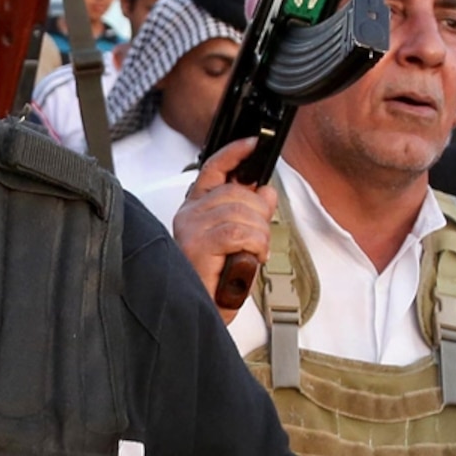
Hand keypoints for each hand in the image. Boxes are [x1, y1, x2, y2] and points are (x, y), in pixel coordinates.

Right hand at [174, 138, 276, 318]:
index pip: (214, 168)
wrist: (203, 313)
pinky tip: (250, 257)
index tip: (254, 143)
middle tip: (258, 239)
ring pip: (243, 212)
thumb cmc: (216, 281)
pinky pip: (240, 231)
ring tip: (252, 253)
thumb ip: (250, 213)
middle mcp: (190, 214)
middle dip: (260, 215)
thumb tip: (265, 192)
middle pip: (238, 192)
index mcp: (196, 208)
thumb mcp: (240, 241)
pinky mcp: (199, 243)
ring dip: (259, 235)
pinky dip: (254, 244)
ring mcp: (192, 227)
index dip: (235, 153)